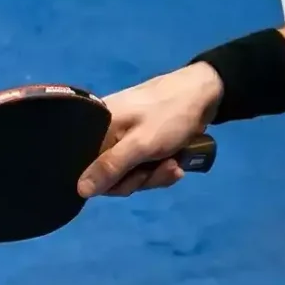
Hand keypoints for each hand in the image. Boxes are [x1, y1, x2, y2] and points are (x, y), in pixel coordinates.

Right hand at [78, 63, 220, 198]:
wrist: (204, 92)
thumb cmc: (169, 114)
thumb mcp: (140, 144)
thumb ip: (110, 168)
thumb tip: (80, 191)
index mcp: (95, 130)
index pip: (86, 171)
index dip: (110, 183)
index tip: (135, 180)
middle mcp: (103, 136)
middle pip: (108, 176)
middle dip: (139, 179)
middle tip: (163, 168)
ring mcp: (122, 141)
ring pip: (128, 175)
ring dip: (154, 175)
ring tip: (174, 164)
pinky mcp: (138, 145)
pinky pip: (140, 168)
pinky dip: (159, 170)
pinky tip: (176, 163)